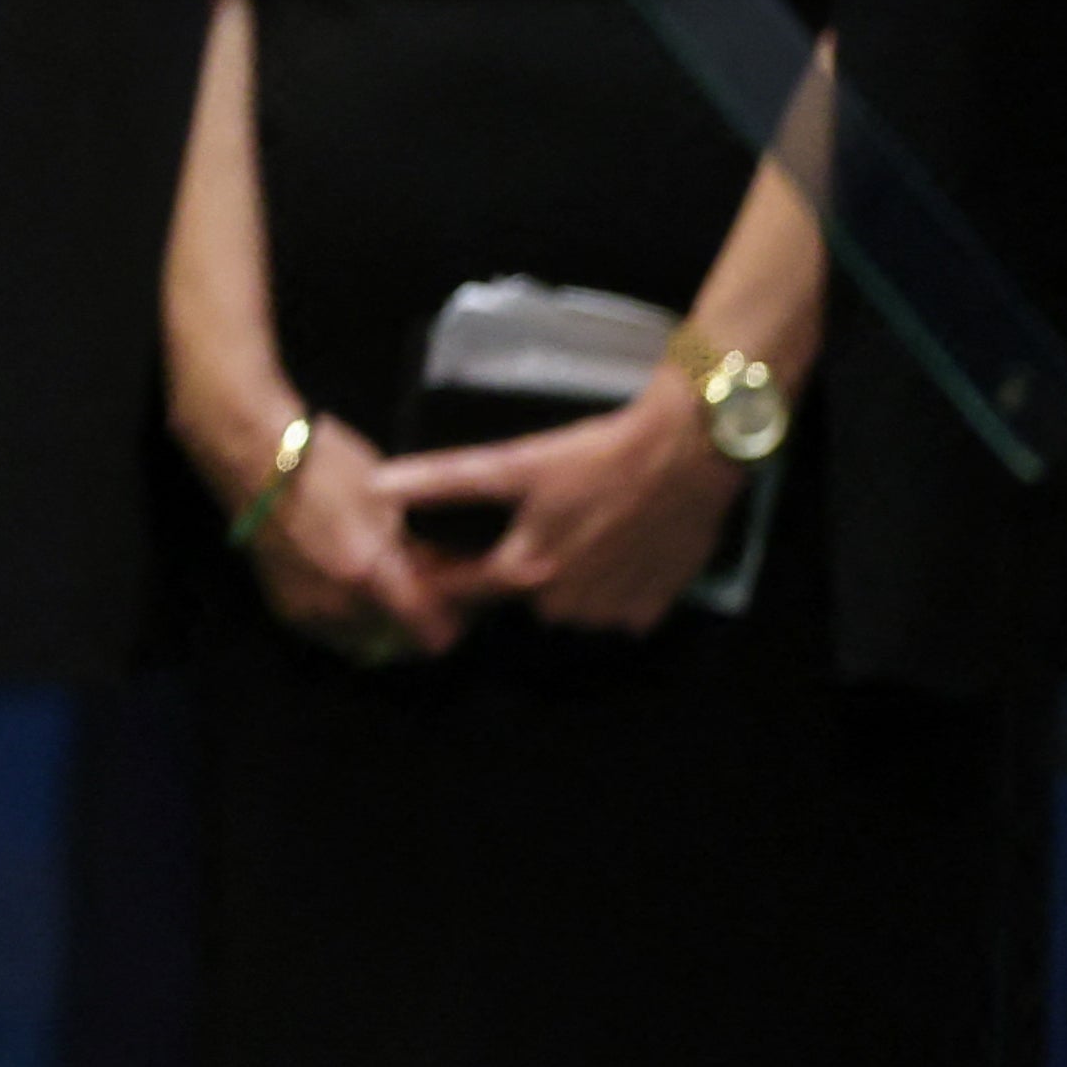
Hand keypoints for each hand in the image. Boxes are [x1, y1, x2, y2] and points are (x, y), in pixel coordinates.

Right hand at [212, 409, 462, 663]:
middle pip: (402, 647)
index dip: (456, 622)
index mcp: (369, 575)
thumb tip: (450, 576)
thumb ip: (421, 549)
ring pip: (368, 645)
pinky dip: (357, 621)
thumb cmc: (328, 463)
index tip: (467, 600)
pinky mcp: (286, 611)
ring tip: (400, 591)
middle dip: (423, 624)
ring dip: (390, 627)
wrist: (252, 456)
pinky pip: (336, 634)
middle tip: (438, 595)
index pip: (432, 634)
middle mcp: (338, 608)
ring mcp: (308, 614)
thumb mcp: (390, 499)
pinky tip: (361, 589)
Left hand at [375, 377, 742, 636]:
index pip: (460, 589)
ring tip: (581, 529)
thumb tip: (378, 487)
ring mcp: (610, 614)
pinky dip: (612, 585)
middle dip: (516, 568)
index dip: (441, 572)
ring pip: (568, 604)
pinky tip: (618, 546)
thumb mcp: (514, 463)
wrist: (688, 453)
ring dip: (566, 578)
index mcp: (524, 572)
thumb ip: (442, 482)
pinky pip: (615, 607)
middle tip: (537, 522)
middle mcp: (563, 606)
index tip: (432, 556)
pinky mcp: (650, 611)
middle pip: (519, 594)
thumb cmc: (596, 452)